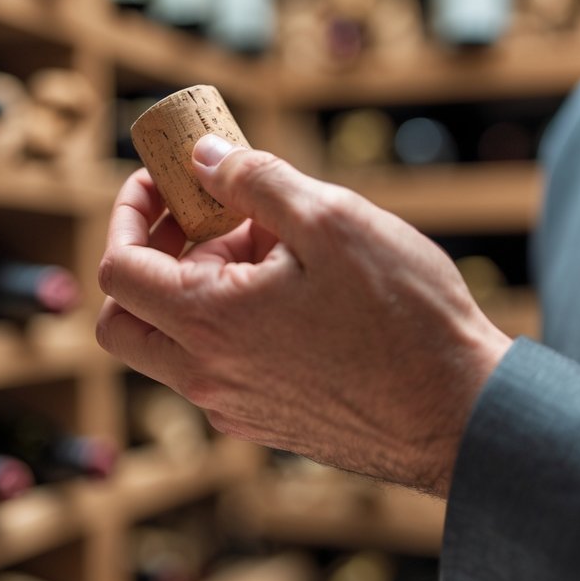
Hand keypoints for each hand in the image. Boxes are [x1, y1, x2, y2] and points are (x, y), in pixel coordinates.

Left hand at [97, 135, 512, 496]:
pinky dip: (232, 320)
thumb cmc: (404, 317)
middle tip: (198, 215)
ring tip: (272, 244)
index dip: (130, 212)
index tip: (165, 180)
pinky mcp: (267, 422)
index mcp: (208, 325)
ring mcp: (235, 408)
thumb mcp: (332, 220)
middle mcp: (207, 379)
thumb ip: (255, 181)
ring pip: (176, 344)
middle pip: (127, 319)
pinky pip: (220, 367)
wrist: (461, 414)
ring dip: (198, 286)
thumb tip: (205, 157)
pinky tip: (296, 290)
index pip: (118, 270)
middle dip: (148, 256)